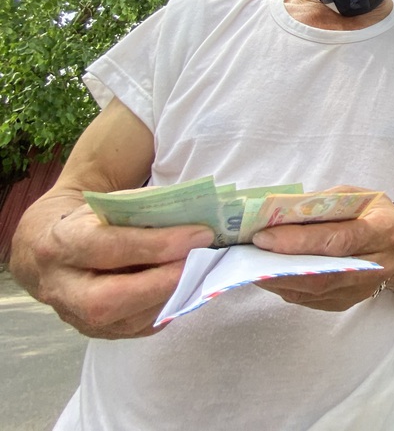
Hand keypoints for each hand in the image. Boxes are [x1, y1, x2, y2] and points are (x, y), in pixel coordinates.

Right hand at [28, 206, 213, 338]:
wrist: (49, 249)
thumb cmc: (91, 221)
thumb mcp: (111, 204)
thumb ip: (147, 209)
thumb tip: (197, 218)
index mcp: (62, 243)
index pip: (110, 248)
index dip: (157, 244)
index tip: (200, 235)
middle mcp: (61, 287)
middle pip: (107, 299)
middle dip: (161, 283)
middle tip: (200, 263)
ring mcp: (74, 316)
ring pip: (125, 321)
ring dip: (170, 297)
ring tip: (201, 272)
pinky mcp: (94, 332)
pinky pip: (136, 329)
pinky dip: (167, 308)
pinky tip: (187, 288)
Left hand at [252, 189, 393, 310]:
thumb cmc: (373, 213)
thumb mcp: (356, 196)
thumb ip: (323, 203)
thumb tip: (281, 213)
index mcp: (383, 230)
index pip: (337, 241)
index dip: (299, 241)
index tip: (264, 236)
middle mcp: (377, 265)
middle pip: (323, 272)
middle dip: (282, 263)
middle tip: (250, 253)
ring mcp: (363, 289)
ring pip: (314, 290)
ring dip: (278, 279)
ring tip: (252, 263)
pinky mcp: (349, 302)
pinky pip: (312, 299)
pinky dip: (287, 287)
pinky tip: (269, 274)